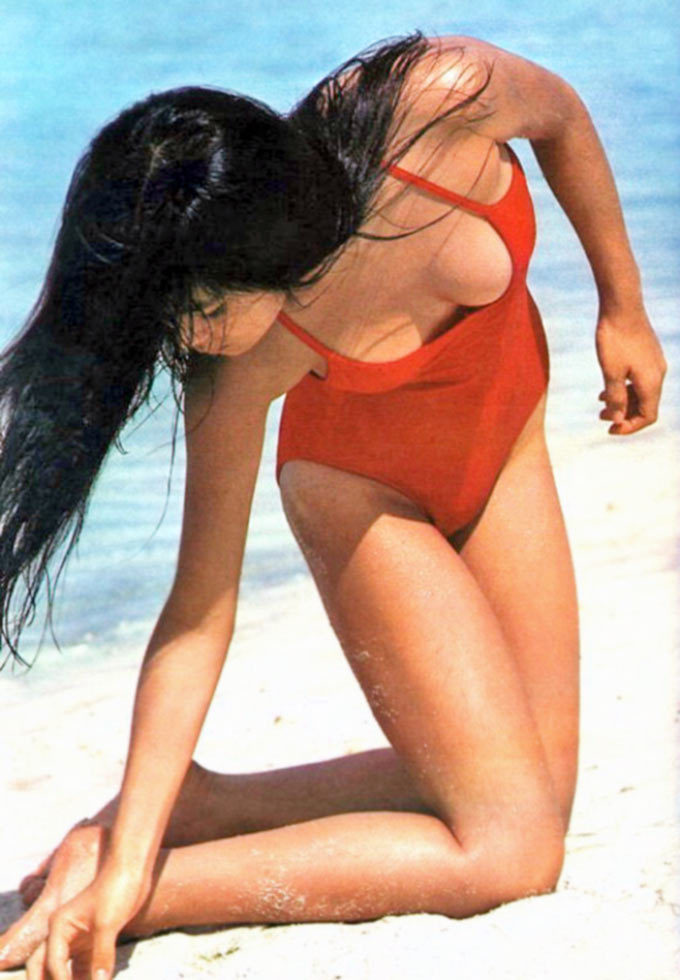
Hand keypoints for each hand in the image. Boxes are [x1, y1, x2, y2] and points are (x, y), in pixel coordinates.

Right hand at [25, 863, 149, 979]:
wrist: (132, 871)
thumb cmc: (116, 889)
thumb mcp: (107, 923)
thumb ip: (102, 955)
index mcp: (59, 926)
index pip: (53, 962)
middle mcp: (63, 934)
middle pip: (46, 969)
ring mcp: (77, 939)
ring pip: (65, 972)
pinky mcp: (92, 942)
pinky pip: (83, 969)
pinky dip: (86, 979)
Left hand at [595, 302, 666, 434]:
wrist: (622, 305)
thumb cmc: (614, 339)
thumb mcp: (610, 372)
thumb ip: (615, 398)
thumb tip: (618, 420)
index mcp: (651, 382)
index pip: (647, 416)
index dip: (629, 427)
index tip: (610, 429)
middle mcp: (657, 374)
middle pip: (645, 406)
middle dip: (624, 415)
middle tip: (601, 418)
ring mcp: (654, 363)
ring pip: (641, 392)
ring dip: (623, 402)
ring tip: (600, 404)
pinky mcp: (648, 354)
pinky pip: (639, 379)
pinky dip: (625, 388)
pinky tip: (605, 388)